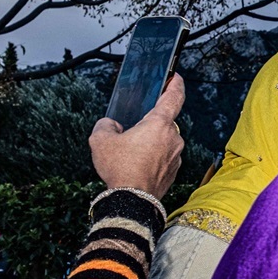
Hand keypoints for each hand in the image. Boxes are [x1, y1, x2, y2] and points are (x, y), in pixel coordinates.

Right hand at [90, 74, 185, 196]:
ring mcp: (176, 155)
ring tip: (131, 152)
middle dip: (149, 124)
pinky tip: (137, 164)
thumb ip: (105, 125)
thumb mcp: (101, 140)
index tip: (176, 77)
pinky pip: (164, 157)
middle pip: (164, 122)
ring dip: (151, 142)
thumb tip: (111, 125)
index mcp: (159, 124)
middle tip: (132, 131)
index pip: (174, 97)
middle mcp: (173, 137)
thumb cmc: (120, 169)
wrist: (133, 200)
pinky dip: (153, 157)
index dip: (176, 84)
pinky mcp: (174, 170)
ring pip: (164, 141)